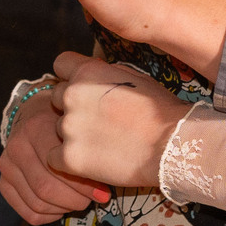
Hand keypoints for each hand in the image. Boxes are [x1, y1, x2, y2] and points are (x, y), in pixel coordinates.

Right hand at [0, 87, 112, 224]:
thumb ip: (88, 149)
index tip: (103, 192)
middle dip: (75, 200)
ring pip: (38, 204)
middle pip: (45, 189)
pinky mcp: (4, 183)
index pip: (60, 167)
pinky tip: (63, 207)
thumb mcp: (77, 124)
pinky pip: (29, 213)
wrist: (34, 113)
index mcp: (35, 128)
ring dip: (64, 209)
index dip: (85, 186)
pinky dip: (50, 216)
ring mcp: (7, 166)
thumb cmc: (64, 121)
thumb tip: (104, 185)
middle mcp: (16, 147)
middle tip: (94, 199)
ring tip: (80, 201)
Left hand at [41, 51, 189, 192]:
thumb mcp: (134, 77)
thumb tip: (94, 70)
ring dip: (74, 135)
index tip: (82, 88)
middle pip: (56, 97)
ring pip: (58, 129)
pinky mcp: (69, 156)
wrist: (172, 146)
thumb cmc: (161, 111)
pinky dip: (67, 161)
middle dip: (73, 107)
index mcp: (88, 72)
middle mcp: (71, 94)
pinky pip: (54, 157)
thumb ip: (106, 73)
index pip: (60, 64)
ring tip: (104, 143)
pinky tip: (91, 160)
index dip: (70, 76)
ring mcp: (69, 127)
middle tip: (98, 122)